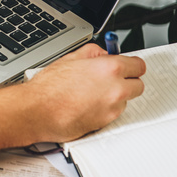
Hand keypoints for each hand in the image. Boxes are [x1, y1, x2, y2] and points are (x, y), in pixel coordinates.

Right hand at [25, 43, 145, 142]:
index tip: (126, 67)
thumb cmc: (49, 87)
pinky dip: (105, 109)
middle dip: (127, 81)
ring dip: (115, 96)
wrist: (38, 111)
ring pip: (125, 100)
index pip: (139, 66)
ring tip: (92, 93)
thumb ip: (94, 53)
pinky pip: (113, 113)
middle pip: (138, 85)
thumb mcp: (71, 58)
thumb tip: (103, 53)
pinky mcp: (106, 123)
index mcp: (110, 68)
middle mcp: (116, 89)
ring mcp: (113, 108)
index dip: (131, 65)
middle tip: (111, 80)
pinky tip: (88, 104)